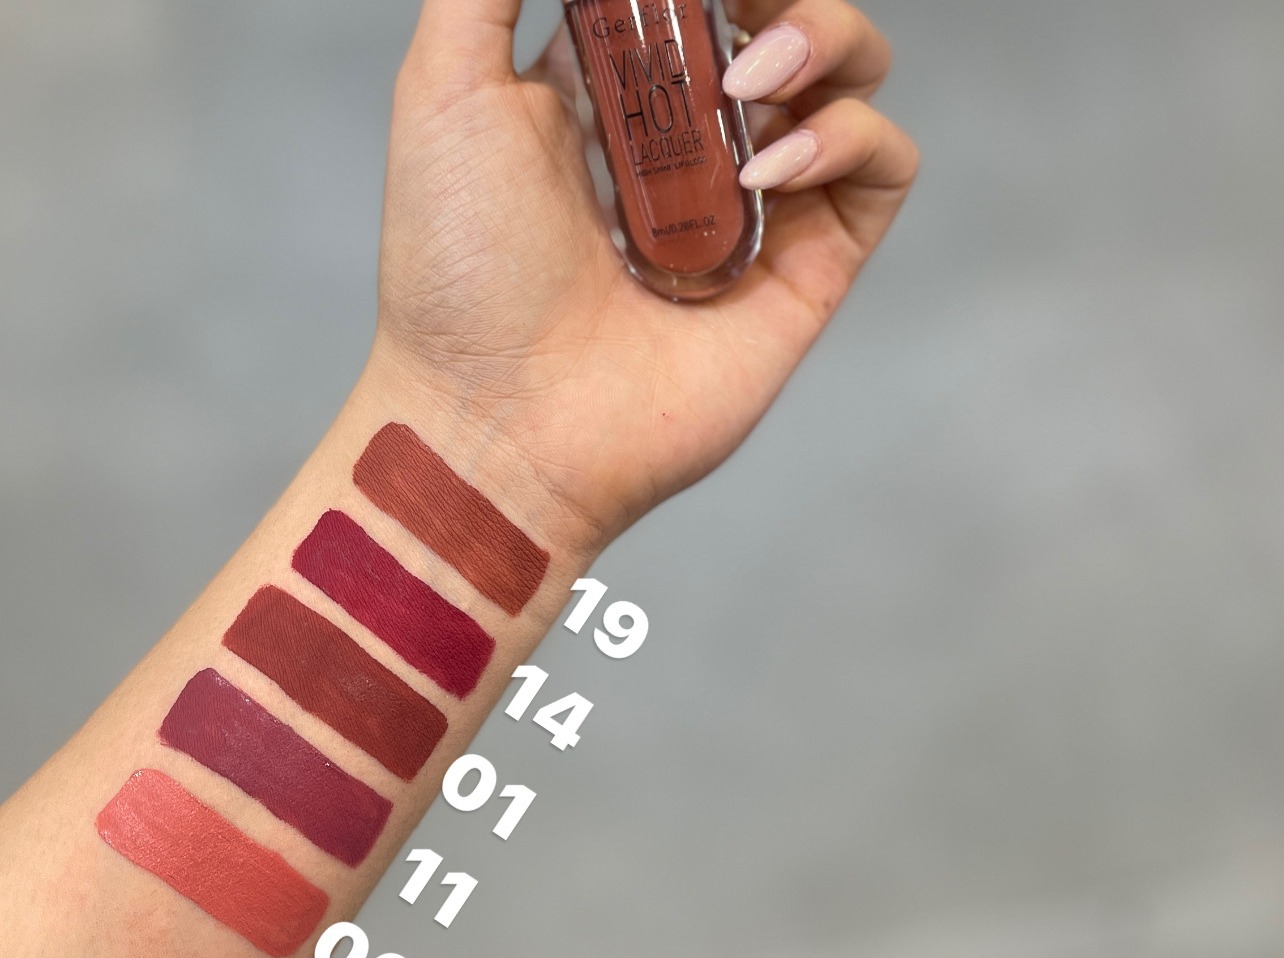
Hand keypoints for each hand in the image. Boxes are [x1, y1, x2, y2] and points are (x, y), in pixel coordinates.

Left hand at [373, 0, 917, 544]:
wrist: (499, 420)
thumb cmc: (459, 271)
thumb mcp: (445, 90)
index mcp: (614, 92)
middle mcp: (692, 143)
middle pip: (787, 15)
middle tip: (737, 5)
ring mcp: (755, 206)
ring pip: (853, 76)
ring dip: (826, 38)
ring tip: (750, 81)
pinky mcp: (806, 271)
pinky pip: (881, 167)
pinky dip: (849, 137)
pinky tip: (768, 165)